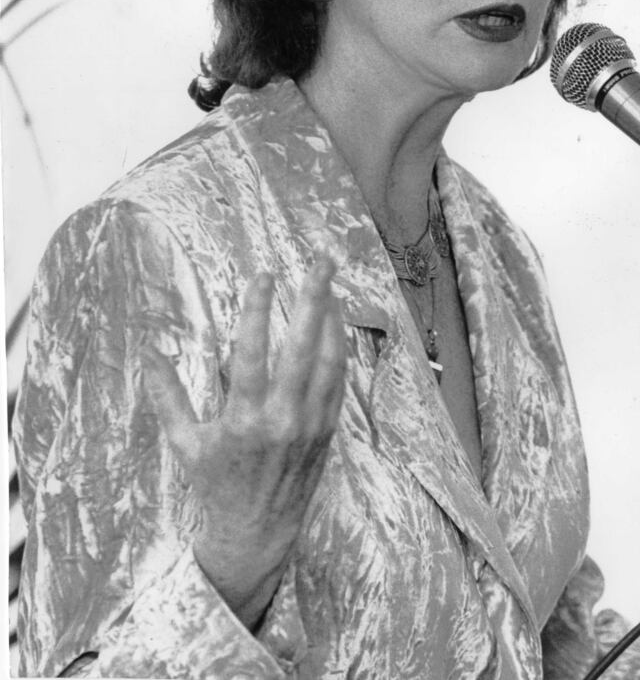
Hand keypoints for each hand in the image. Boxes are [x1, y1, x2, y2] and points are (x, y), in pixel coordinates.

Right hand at [144, 256, 345, 629]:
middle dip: (313, 298)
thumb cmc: (216, 484)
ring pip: (328, 359)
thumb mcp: (185, 443)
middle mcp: (282, 418)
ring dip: (332, 316)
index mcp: (243, 420)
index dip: (258, 309)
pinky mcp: (327, 429)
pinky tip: (336, 322)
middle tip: (321, 261)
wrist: (257, 532)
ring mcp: (310, 423)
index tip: (264, 274)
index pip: (252, 352)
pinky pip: (338, 380)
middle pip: (303, 346)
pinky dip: (339, 347)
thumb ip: (167, 396)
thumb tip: (146, 351)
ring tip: (330, 281)